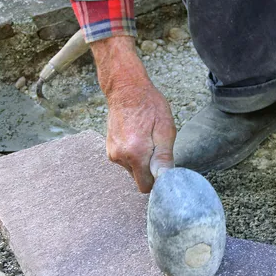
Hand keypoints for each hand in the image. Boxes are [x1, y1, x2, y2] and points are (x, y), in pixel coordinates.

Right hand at [91, 37, 175, 192]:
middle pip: (139, 178)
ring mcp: (112, 153)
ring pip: (133, 169)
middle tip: (157, 146)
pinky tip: (139, 136)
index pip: (145, 186)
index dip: (157, 181)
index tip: (164, 168)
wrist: (126, 89)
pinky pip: (126, 159)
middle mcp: (120, 157)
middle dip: (150, 168)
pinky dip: (134, 153)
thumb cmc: (149, 106)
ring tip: (147, 138)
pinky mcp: (110, 148)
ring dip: (142, 160)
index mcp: (135, 154)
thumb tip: (165, 178)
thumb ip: (164, 157)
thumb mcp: (166, 130)